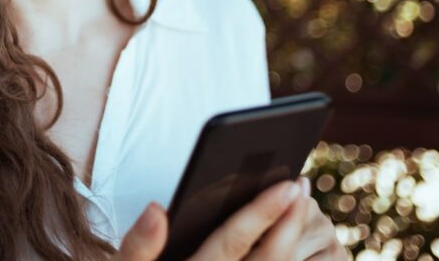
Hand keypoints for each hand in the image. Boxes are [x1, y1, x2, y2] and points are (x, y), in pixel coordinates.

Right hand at [113, 178, 346, 259]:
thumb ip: (138, 245)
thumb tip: (157, 210)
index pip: (232, 243)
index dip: (262, 213)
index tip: (286, 186)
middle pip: (268, 260)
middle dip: (290, 222)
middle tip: (300, 187)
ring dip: (294, 237)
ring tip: (301, 203)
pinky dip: (293, 257)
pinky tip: (292, 232)